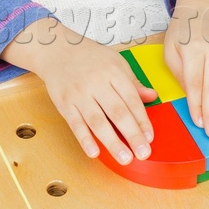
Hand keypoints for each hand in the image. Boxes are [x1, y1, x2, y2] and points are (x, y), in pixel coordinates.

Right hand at [3, 19, 156, 163]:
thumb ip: (132, 82)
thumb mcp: (115, 63)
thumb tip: (152, 96)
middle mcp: (97, 83)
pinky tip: (94, 152)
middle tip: (143, 153)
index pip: (131, 100)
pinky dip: (85, 139)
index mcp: (113, 72)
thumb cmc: (89, 57)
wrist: (57, 50)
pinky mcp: (64, 103)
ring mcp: (79, 94)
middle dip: (132, 135)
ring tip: (125, 158)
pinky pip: (75, 123)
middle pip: (117, 113)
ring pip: (98, 121)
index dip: (142, 120)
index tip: (150, 138)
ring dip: (112, 142)